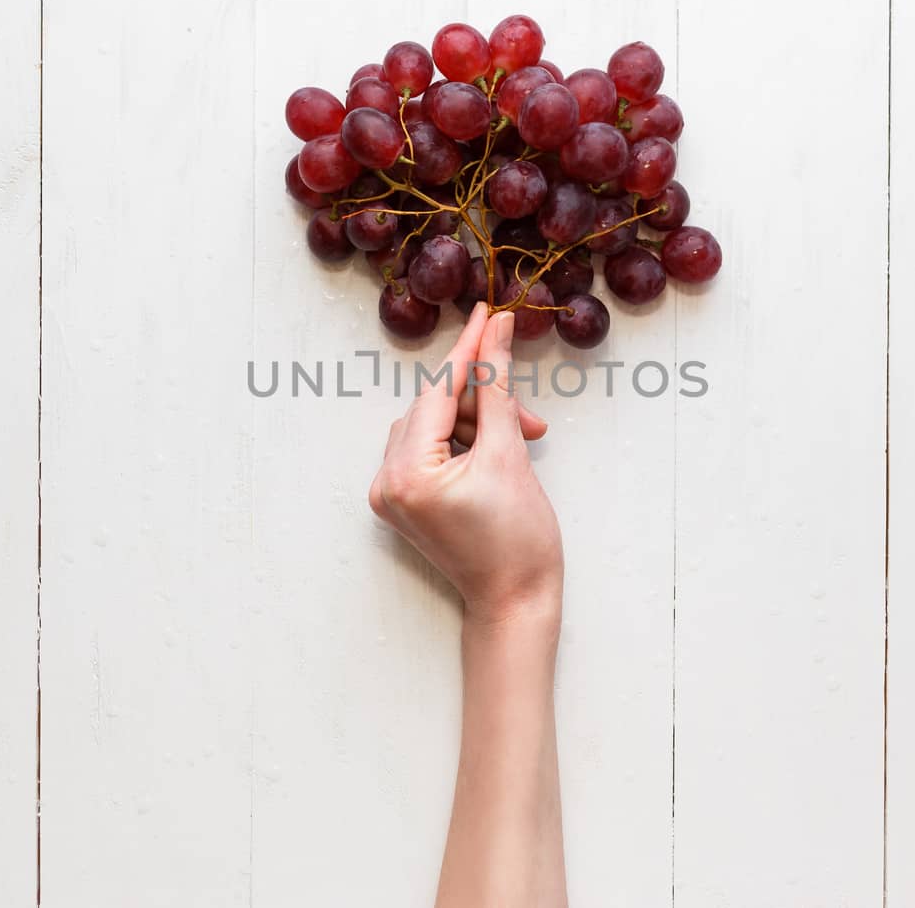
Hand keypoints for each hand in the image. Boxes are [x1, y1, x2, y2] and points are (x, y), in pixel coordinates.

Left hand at [369, 303, 562, 625]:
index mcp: (406, 473)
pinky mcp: (404, 501)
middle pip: (434, 407)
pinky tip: (497, 450)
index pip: (439, 392)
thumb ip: (498, 389)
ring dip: (479, 422)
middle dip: (484, 401)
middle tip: (529, 414)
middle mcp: (385, 482)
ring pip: (434, 425)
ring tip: (520, 442)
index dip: (468, 348)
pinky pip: (430, 448)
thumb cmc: (519, 542)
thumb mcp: (510, 455)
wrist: (516, 602)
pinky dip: (464, 441)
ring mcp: (390, 494)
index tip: (486, 311)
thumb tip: (495, 332)